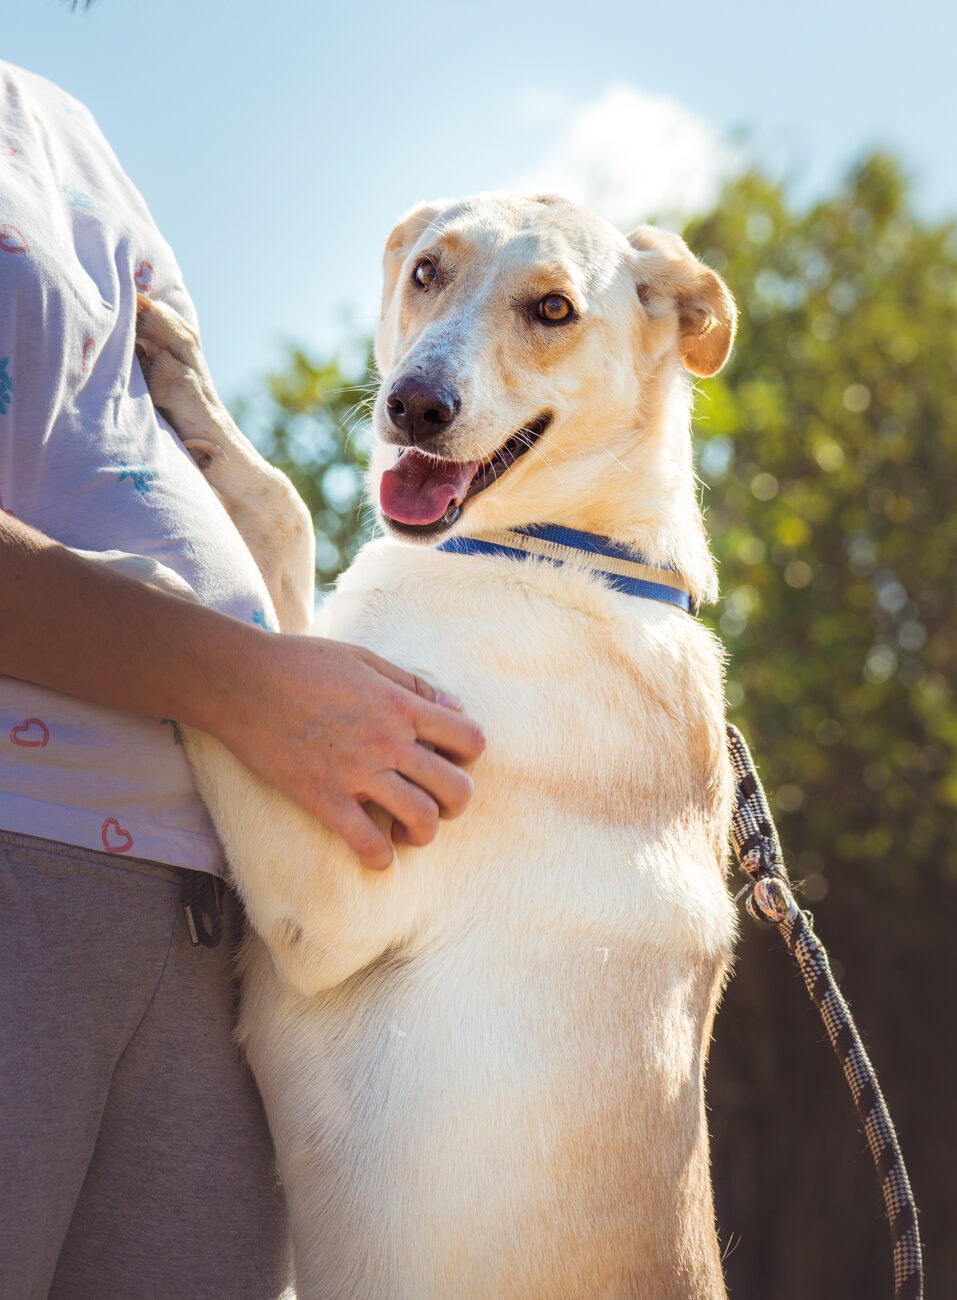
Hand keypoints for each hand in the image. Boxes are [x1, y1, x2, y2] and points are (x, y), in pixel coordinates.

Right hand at [206, 631, 485, 869]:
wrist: (242, 680)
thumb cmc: (302, 662)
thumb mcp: (366, 660)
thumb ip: (412, 685)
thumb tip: (454, 708)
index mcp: (401, 705)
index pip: (470, 740)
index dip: (469, 755)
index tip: (449, 759)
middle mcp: (388, 741)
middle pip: (457, 789)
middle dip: (456, 803)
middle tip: (436, 803)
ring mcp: (357, 772)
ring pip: (423, 819)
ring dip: (424, 833)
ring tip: (406, 830)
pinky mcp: (323, 798)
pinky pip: (367, 842)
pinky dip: (380, 858)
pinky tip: (376, 854)